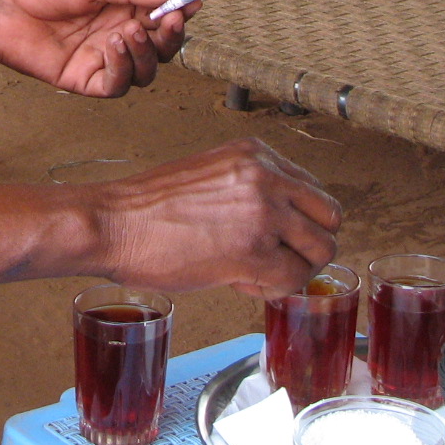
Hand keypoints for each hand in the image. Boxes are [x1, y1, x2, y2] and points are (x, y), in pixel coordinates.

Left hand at [0, 0, 190, 96]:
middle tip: (171, 20)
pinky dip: (123, 68)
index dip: (180, 11)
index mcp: (122, 7)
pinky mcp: (84, 79)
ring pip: (145, 70)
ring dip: (147, 53)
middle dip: (171, 36)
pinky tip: (112, 47)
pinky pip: (117, 84)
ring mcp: (102, 58)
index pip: (162, 15)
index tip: (193, 3)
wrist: (1, 3)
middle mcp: (117, 34)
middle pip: (161, 47)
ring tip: (128, 32)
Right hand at [91, 139, 340, 298]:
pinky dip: (272, 290)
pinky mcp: (254, 251)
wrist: (114, 223)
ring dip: (294, 270)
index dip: (298, 222)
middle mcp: (267, 176)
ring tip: (256, 273)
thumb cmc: (150, 207)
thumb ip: (252, 186)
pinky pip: (292, 280)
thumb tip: (284, 219)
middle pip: (330, 218)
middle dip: (308, 246)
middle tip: (275, 260)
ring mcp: (264, 212)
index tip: (274, 238)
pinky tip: (240, 283)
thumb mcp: (212, 174)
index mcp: (257, 153)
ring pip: (321, 251)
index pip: (313, 190)